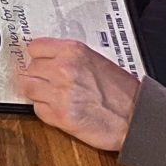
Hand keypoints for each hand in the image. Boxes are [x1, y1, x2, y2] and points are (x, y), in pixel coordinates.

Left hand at [17, 39, 140, 152]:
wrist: (136, 118)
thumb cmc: (123, 92)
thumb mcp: (96, 61)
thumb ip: (70, 58)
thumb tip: (47, 60)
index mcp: (73, 51)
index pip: (35, 48)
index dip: (38, 58)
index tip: (40, 63)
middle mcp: (63, 69)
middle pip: (30, 69)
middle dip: (38, 77)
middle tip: (50, 84)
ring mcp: (59, 93)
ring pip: (28, 88)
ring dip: (38, 94)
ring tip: (54, 97)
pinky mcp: (59, 116)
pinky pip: (37, 109)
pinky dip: (45, 110)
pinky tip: (60, 109)